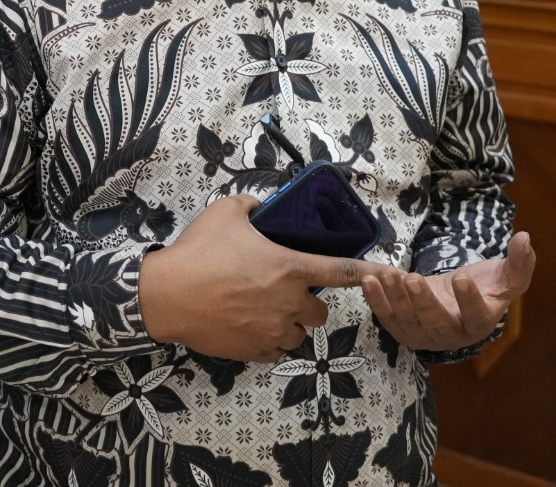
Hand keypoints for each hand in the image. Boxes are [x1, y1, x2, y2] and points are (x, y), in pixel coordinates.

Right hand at [138, 193, 394, 361]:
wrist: (166, 296)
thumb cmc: (197, 251)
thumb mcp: (226, 212)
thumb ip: (253, 205)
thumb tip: (263, 205)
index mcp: (289, 267)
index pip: (342, 271)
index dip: (369, 272)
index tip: (389, 274)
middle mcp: (289, 302)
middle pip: (321, 312)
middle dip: (308, 303)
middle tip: (283, 292)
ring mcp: (272, 331)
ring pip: (299, 335)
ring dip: (289, 325)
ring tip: (262, 312)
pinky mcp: (255, 351)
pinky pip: (276, 352)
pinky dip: (269, 342)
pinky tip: (249, 327)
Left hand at [360, 231, 534, 350]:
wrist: (456, 298)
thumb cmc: (485, 287)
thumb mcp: (506, 276)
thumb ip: (520, 262)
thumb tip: (525, 237)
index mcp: (479, 323)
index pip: (476, 316)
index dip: (469, 300)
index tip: (463, 277)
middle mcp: (450, 336)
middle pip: (435, 323)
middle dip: (423, 302)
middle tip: (413, 280)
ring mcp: (423, 335)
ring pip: (407, 320)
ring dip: (395, 297)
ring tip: (389, 274)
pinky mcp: (401, 328)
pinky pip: (387, 317)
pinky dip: (376, 300)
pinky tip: (369, 280)